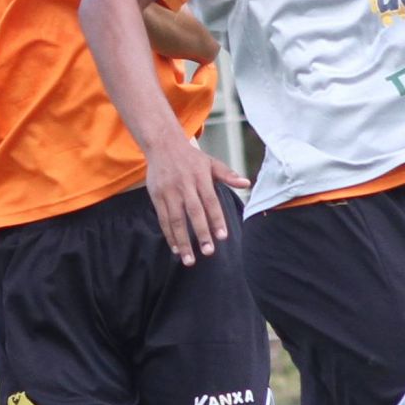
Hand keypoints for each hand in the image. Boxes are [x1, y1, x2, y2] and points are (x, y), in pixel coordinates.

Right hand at [143, 134, 249, 265]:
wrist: (163, 145)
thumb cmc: (191, 158)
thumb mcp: (211, 162)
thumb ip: (228, 175)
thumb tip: (247, 183)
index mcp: (200, 177)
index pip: (210, 201)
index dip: (216, 219)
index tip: (222, 237)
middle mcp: (184, 185)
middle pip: (193, 212)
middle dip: (200, 233)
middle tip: (208, 252)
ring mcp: (169, 191)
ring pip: (175, 219)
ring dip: (182, 240)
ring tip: (189, 259)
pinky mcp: (156, 196)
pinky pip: (163, 218)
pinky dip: (169, 234)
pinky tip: (175, 248)